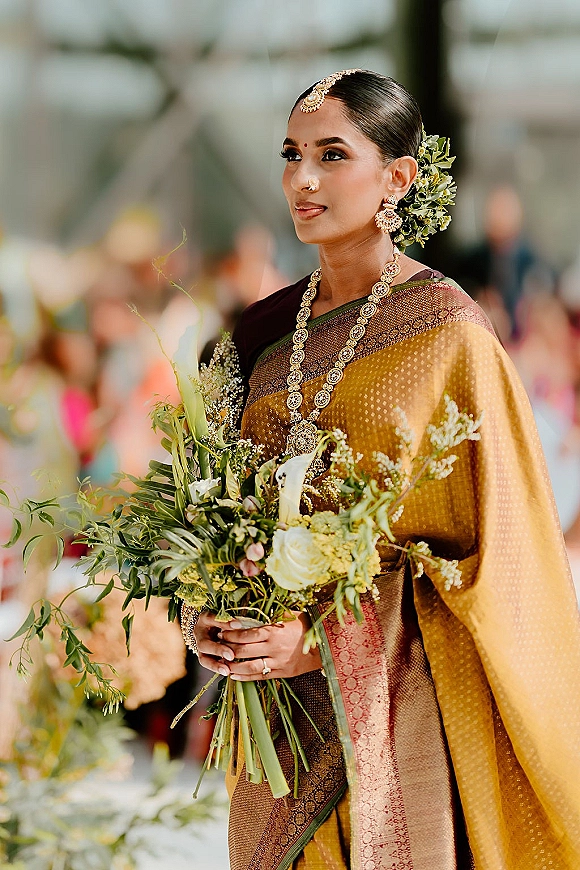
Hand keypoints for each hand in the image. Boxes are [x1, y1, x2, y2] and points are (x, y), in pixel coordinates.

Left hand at [194, 611, 321, 680]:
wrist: (326, 643)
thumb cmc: (305, 624)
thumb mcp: (288, 614)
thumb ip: (269, 615)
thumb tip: (250, 608)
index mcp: (274, 631)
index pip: (246, 634)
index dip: (232, 634)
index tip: (222, 631)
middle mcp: (274, 648)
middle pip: (244, 651)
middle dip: (229, 648)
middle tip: (218, 645)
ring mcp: (279, 662)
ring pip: (250, 667)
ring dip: (233, 666)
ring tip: (221, 664)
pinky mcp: (283, 673)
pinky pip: (261, 677)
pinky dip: (245, 677)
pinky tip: (234, 675)